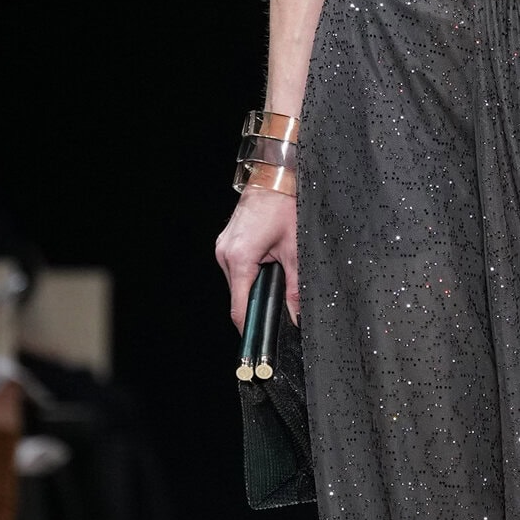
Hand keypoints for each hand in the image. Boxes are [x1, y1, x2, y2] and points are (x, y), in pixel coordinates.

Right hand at [216, 185, 299, 328]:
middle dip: (258, 301)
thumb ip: (296, 287)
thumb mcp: (295, 250)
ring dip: (254, 284)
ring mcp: (223, 247)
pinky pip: (235, 267)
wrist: (275, 177)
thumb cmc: (285, 206)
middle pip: (239, 295)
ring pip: (237, 282)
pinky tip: (266, 262)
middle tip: (279, 301)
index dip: (249, 328)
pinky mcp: (226, 242)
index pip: (240, 307)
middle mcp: (225, 254)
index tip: (257, 342)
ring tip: (275, 272)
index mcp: (240, 258)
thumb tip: (296, 314)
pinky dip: (250, 272)